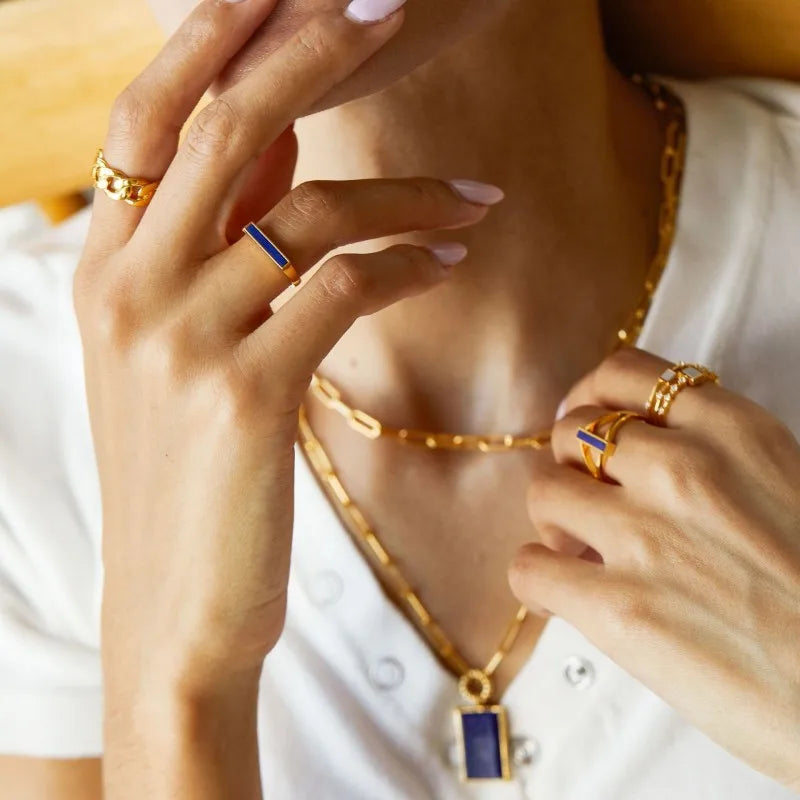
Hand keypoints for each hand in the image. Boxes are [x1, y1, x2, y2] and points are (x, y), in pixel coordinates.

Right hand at [75, 0, 494, 702]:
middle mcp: (130, 287)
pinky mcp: (246, 396)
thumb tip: (273, 155)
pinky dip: (406, 265)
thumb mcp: (175, 354)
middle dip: (311, 51)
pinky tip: (449, 261)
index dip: (218, 37)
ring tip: (478, 198)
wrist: (176, 601)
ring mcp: (183, 339)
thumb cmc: (189, 475)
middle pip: (227, 127)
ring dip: (408, 195)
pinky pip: (343, 290)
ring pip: (310, 212)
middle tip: (391, 5)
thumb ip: (212, 248)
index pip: (151, 115)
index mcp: (103, 268)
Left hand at [509, 348, 799, 790]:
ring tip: (581, 551)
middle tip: (590, 501)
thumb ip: (717, 457)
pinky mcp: (617, 607)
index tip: (582, 417)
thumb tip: (640, 452)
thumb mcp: (787, 484)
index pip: (624, 372)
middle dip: (572, 466)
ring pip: (543, 491)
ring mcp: (644, 535)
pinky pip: (528, 568)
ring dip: (554, 520)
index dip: (589, 395)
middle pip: (571, 432)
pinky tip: (564, 596)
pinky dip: (537, 580)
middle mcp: (682, 468)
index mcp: (733, 430)